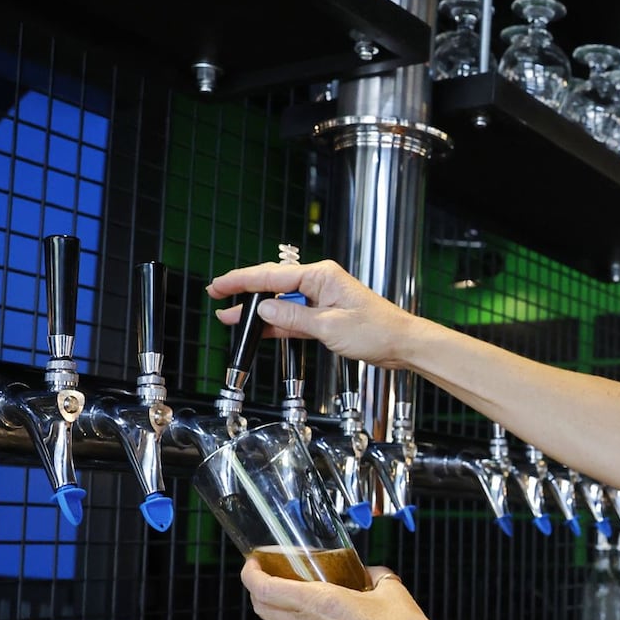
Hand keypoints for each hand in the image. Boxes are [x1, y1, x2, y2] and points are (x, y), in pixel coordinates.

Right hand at [207, 259, 419, 369]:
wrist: (402, 343)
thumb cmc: (377, 330)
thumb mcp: (329, 327)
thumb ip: (293, 319)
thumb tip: (263, 311)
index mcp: (320, 276)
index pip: (272, 276)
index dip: (242, 281)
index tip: (219, 285)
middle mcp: (319, 283)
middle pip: (272, 286)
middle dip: (244, 293)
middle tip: (216, 297)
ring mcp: (321, 300)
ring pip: (280, 304)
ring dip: (256, 313)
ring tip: (229, 317)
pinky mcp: (324, 316)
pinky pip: (293, 318)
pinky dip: (275, 325)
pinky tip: (256, 330)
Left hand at [241, 559, 447, 619]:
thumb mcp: (391, 590)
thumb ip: (375, 576)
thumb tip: (371, 574)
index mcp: (319, 603)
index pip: (264, 589)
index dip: (251, 574)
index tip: (253, 565)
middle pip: (264, 611)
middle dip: (261, 593)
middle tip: (272, 581)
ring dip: (283, 619)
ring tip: (301, 609)